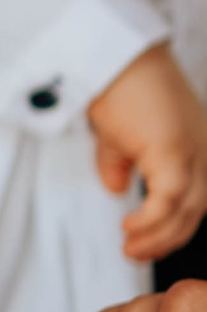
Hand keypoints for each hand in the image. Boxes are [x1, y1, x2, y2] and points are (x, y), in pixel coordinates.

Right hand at [88, 45, 206, 260]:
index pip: (198, 196)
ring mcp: (194, 151)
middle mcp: (205, 150)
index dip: (176, 224)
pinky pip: (169, 200)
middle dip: (169, 238)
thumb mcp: (117, 134)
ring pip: (188, 210)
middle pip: (199, 210)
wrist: (114, 59)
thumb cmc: (117, 85)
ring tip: (131, 247)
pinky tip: (130, 226)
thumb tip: (116, 186)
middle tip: (138, 253)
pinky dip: (151, 219)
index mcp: (198, 144)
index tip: (149, 241)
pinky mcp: (175, 152)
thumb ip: (120, 163)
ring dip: (159, 236)